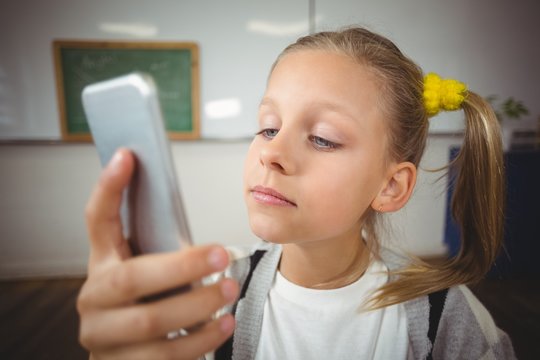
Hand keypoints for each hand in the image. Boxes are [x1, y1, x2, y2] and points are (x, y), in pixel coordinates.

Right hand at [77, 149, 238, 358]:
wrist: (129, 359)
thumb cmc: (147, 305)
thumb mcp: (150, 274)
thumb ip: (163, 253)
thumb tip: (200, 231)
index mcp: (102, 266)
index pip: (97, 222)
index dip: (109, 188)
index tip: (128, 156)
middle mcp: (95, 300)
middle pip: (130, 279)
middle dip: (180, 266)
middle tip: (221, 256)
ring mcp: (104, 337)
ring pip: (150, 322)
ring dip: (197, 305)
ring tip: (230, 291)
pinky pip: (165, 356)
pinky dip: (200, 340)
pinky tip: (223, 326)